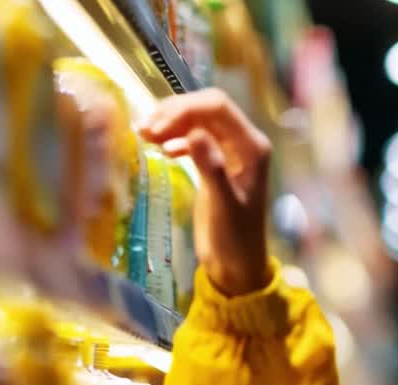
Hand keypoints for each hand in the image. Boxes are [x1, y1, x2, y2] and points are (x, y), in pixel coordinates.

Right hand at [139, 88, 271, 295]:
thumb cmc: (235, 238)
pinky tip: (161, 150)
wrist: (236, 264)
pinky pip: (194, 138)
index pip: (218, 107)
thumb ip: (212, 168)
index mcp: (253, 147)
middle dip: (174, 113)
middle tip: (143, 130)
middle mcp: (244, 142)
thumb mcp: (223, 205)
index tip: (155, 127)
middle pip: (206, 108)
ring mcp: (230, 151)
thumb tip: (194, 133)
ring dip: (171, 123)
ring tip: (144, 136)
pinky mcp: (216, 163)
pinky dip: (175, 138)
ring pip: (198, 120)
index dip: (184, 109)